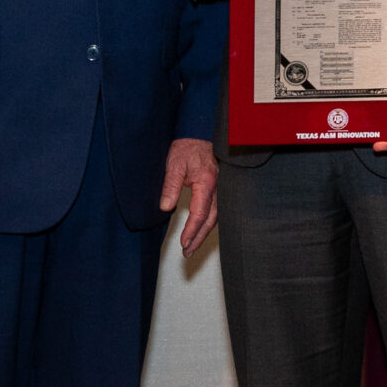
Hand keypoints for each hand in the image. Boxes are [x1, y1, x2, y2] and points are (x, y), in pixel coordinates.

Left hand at [160, 138, 218, 252]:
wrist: (199, 133)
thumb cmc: (187, 147)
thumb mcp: (174, 164)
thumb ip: (170, 186)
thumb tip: (165, 208)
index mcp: (206, 183)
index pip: (200, 213)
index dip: (192, 230)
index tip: (183, 243)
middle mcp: (218, 188)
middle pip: (211, 219)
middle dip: (199, 237)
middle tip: (188, 252)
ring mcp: (221, 188)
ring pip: (217, 216)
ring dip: (204, 233)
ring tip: (192, 246)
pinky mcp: (219, 187)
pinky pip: (218, 209)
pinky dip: (210, 222)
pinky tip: (203, 229)